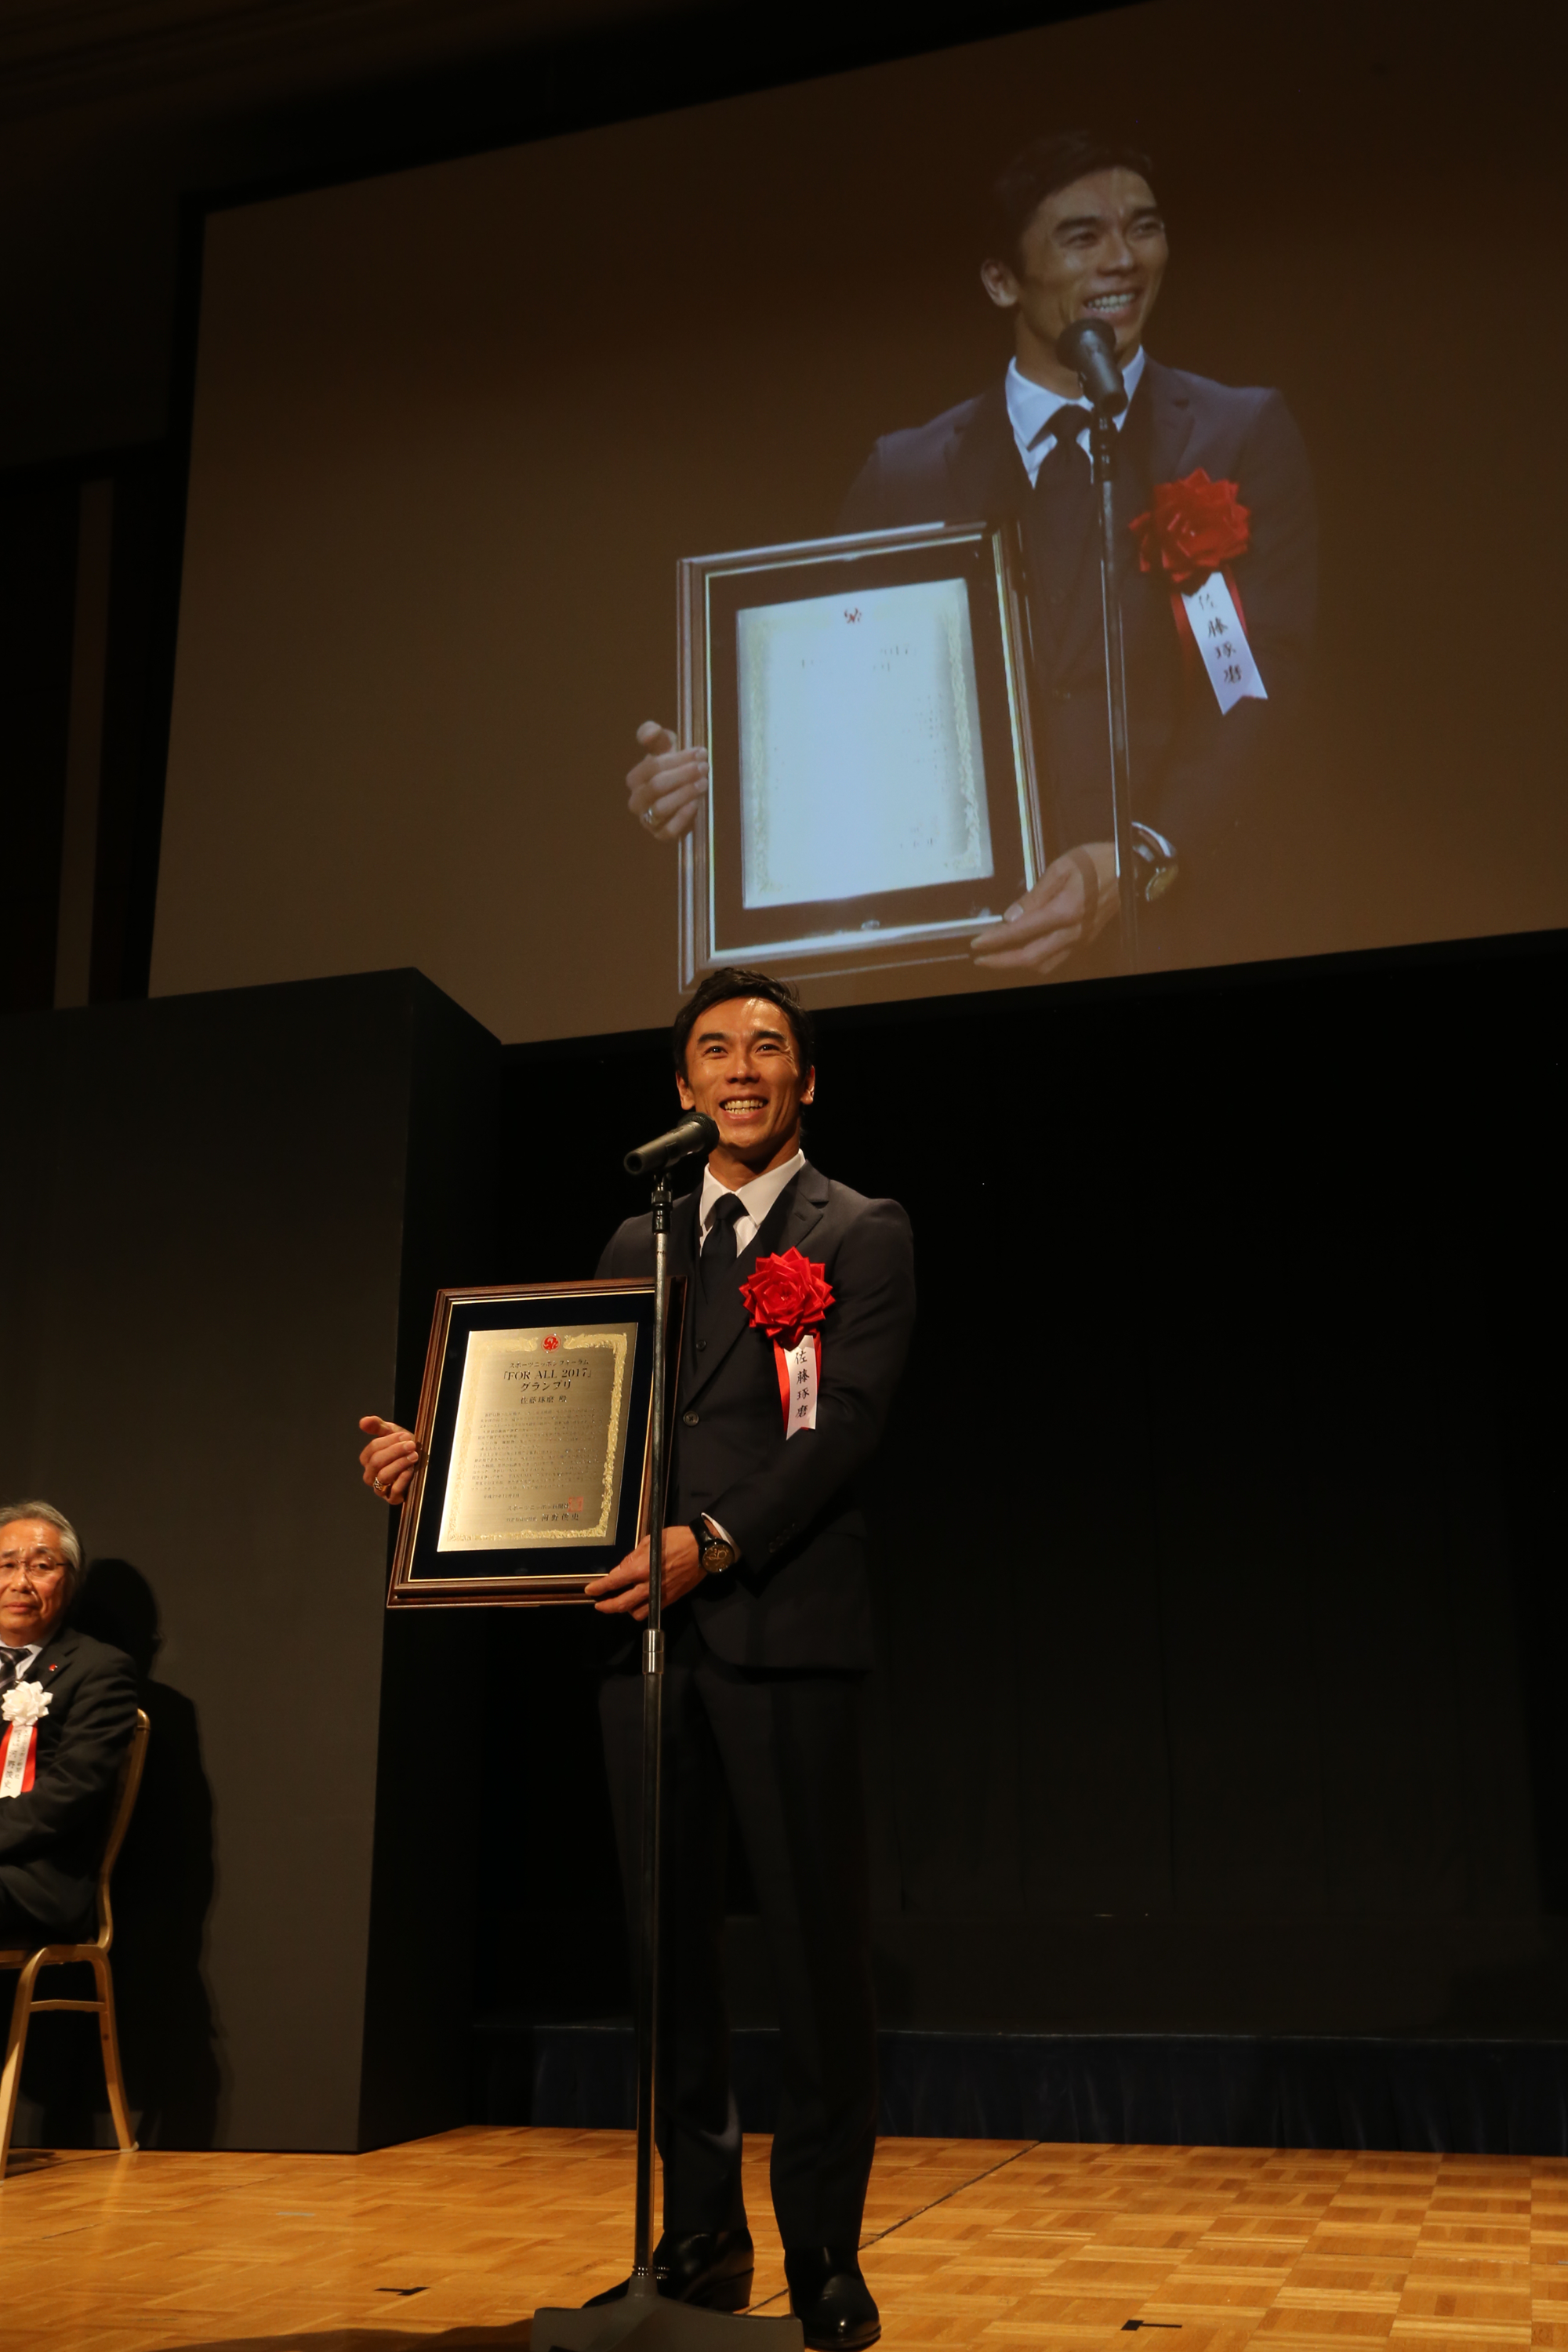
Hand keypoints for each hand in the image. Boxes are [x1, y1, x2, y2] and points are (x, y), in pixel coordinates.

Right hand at [358, 1415, 420, 1503]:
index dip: (388, 1442)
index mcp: (368, 1459)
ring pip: (383, 1476)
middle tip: (411, 1445)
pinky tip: (411, 1471)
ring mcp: (381, 1488)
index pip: (372, 1449)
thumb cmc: (405, 1447)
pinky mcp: (392, 1499)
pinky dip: (402, 1481)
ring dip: (399, 1464)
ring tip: (414, 1456)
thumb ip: (378, 1426)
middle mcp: (371, 1475)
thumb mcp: (393, 1433)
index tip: (405, 1436)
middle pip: (376, 1463)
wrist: (423, 1462)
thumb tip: (363, 1421)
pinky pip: (393, 1493)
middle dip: (395, 1452)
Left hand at [585, 1526, 701, 1620]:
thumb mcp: (649, 1541)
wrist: (703, 1549)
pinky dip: (642, 1609)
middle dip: (607, 1606)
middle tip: (599, 1604)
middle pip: (622, 1604)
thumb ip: (632, 1557)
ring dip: (626, 1609)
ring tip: (621, 1602)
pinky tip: (638, 1602)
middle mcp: (648, 1586)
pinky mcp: (670, 1599)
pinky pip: (651, 1610)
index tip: (590, 1591)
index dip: (599, 1588)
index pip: (614, 1582)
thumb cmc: (676, 1540)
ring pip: (636, 1613)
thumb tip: (620, 1570)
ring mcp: (660, 1595)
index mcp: (641, 1568)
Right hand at [626, 721, 706, 841]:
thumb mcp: (664, 746)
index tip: (700, 753)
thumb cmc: (672, 766)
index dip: (677, 759)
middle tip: (704, 767)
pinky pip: (668, 830)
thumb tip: (649, 733)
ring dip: (684, 794)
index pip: (652, 767)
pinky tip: (696, 804)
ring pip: (661, 807)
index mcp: (634, 779)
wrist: (681, 792)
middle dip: (683, 775)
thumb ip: (655, 735)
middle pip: (657, 786)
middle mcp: (636, 800)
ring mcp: (647, 819)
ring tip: (704, 783)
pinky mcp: (660, 834)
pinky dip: (682, 817)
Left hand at [969, 841, 1120, 975]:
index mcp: (1065, 910)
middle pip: (1031, 957)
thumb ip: (1035, 894)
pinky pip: (1057, 958)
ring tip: (999, 957)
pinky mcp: (1085, 939)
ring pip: (1045, 963)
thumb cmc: (1099, 862)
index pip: (1021, 932)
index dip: (996, 940)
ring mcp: (1081, 938)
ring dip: (1019, 964)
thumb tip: (1013, 915)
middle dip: (1002, 961)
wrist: (1131, 867)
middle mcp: (1073, 930)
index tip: (978, 944)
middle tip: (981, 959)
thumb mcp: (1062, 867)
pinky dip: (1037, 960)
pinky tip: (1025, 952)